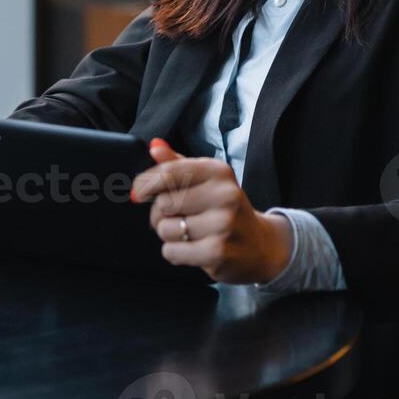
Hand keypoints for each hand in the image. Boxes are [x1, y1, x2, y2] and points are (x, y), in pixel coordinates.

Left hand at [130, 138, 292, 283]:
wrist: (260, 245)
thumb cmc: (225, 210)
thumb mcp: (207, 181)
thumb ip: (177, 163)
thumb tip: (154, 146)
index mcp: (218, 172)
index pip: (169, 172)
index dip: (146, 183)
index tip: (139, 191)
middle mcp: (224, 195)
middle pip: (163, 203)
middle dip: (160, 213)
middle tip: (176, 217)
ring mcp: (222, 224)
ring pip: (165, 229)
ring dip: (169, 235)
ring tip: (189, 233)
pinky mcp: (217, 252)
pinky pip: (171, 251)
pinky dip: (175, 252)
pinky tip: (192, 248)